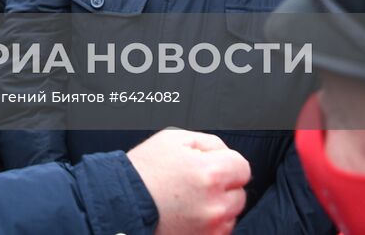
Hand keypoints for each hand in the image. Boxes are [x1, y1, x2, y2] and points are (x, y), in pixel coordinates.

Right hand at [127, 129, 249, 234]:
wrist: (121, 204)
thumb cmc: (143, 171)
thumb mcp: (173, 139)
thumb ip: (209, 143)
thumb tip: (225, 154)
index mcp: (210, 174)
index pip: (242, 167)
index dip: (225, 163)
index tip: (210, 166)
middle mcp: (215, 205)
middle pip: (239, 193)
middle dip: (221, 187)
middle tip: (193, 184)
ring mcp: (210, 229)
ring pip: (230, 214)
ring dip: (216, 207)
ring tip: (187, 201)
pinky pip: (219, 231)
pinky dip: (208, 224)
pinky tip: (187, 215)